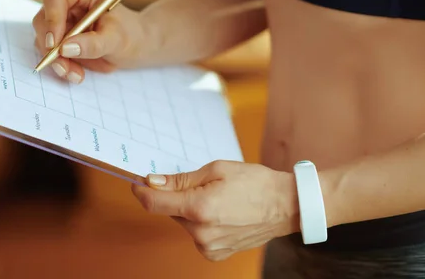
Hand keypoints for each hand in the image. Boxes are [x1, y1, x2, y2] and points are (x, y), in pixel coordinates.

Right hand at [32, 0, 147, 82]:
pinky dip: (60, 64)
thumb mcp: (116, 40)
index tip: (55, 45)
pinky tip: (76, 74)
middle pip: (44, 19)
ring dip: (56, 60)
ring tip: (75, 75)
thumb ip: (93, 44)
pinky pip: (50, 51)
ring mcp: (62, 18)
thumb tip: (66, 48)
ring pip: (44, 38)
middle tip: (65, 68)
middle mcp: (69, 1)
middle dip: (51, 47)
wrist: (135, 45)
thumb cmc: (130, 35)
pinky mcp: (60, 35)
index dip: (51, 19)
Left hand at [131, 160, 299, 260]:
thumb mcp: (216, 169)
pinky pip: (196, 234)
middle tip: (202, 184)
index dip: (142, 190)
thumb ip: (181, 179)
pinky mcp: (215, 254)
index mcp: (199, 208)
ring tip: (219, 198)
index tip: (139, 181)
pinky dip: (202, 223)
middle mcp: (201, 233)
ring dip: (191, 209)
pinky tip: (222, 214)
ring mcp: (209, 247)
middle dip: (178, 196)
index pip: (154, 203)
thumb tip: (153, 182)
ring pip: (183, 222)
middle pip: (170, 211)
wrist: (286, 205)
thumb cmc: (256, 183)